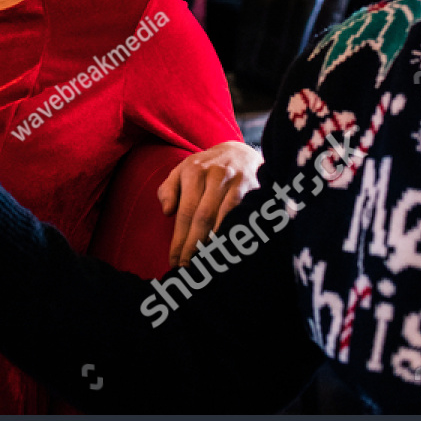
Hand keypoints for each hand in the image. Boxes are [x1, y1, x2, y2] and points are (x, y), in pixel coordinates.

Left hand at [158, 140, 261, 267]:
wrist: (241, 151)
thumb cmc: (206, 167)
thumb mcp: (182, 170)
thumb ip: (168, 189)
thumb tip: (166, 211)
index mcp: (194, 171)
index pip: (185, 212)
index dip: (179, 239)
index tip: (174, 261)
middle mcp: (215, 175)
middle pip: (202, 218)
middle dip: (193, 246)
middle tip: (186, 268)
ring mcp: (236, 182)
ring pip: (223, 218)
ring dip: (214, 244)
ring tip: (205, 265)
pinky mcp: (254, 189)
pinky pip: (242, 216)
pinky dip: (234, 234)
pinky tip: (227, 251)